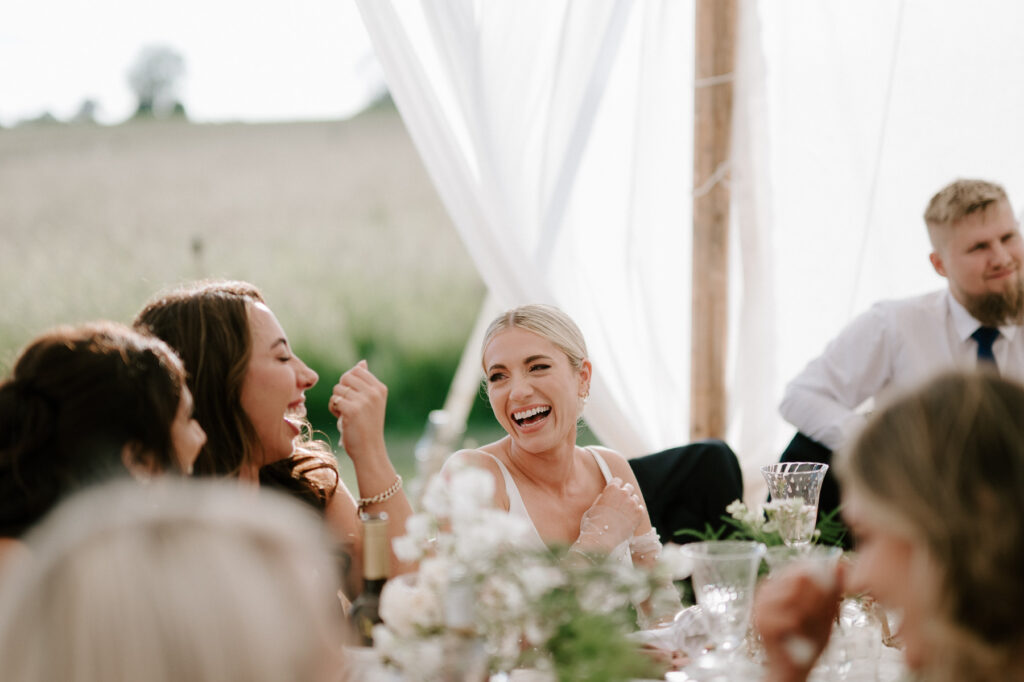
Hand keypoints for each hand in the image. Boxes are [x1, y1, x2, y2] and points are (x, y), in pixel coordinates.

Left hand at [329, 360, 387, 464]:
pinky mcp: (352, 410)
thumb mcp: (372, 401)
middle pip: (345, 377)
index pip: (356, 370)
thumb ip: (366, 381)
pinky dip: (333, 409)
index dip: (349, 383)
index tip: (355, 398)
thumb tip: (362, 363)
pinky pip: (334, 400)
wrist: (369, 450)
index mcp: (380, 388)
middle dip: (342, 390)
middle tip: (348, 406)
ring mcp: (364, 400)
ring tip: (346, 414)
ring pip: (338, 389)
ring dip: (337, 401)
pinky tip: (341, 419)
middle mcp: (374, 392)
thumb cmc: (368, 425)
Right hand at [575, 478, 644, 552]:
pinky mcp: (639, 513)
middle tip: (622, 502)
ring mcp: (632, 503)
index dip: (616, 486)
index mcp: (611, 488)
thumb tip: (606, 496)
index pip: (618, 480)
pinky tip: (630, 519)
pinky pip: (641, 509)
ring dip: (631, 503)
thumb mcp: (594, 506)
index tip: (616, 492)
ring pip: (635, 498)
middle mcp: (623, 493)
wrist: (602, 537)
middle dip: (625, 493)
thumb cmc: (594, 523)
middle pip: (629, 487)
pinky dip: (637, 512)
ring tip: (625, 513)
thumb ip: (603, 497)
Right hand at [753, 561, 843, 681]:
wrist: (792, 669)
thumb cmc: (808, 640)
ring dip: (809, 613)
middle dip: (817, 598)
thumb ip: (832, 590)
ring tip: (806, 626)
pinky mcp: (762, 622)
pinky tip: (797, 634)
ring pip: (796, 596)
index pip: (802, 567)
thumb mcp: (825, 613)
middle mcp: (767, 590)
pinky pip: (793, 618)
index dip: (821, 581)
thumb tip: (841, 563)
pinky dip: (801, 629)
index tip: (828, 600)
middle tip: (817, 617)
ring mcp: (762, 605)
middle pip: (801, 578)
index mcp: (779, 584)